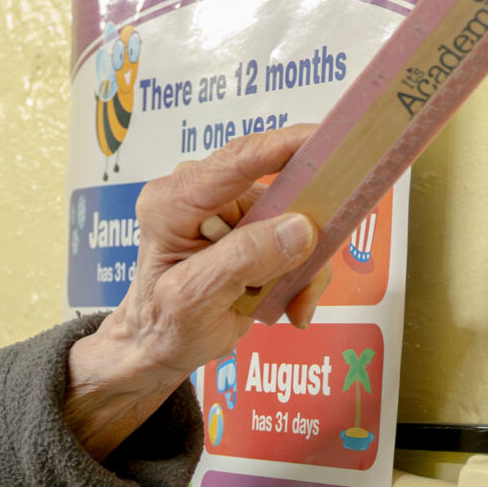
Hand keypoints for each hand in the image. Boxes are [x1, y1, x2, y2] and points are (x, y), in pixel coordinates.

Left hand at [64, 127, 329, 457]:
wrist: (156, 347)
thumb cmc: (161, 325)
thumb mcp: (195, 299)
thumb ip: (243, 260)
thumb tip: (301, 228)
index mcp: (174, 201)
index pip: (238, 160)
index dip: (288, 145)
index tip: (331, 139)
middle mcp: (201, 194)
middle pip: (277, 190)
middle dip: (304, 235)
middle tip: (309, 280)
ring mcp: (227, 209)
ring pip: (294, 218)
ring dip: (302, 266)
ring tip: (291, 304)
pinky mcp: (248, 227)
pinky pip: (293, 237)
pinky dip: (299, 274)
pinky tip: (286, 303)